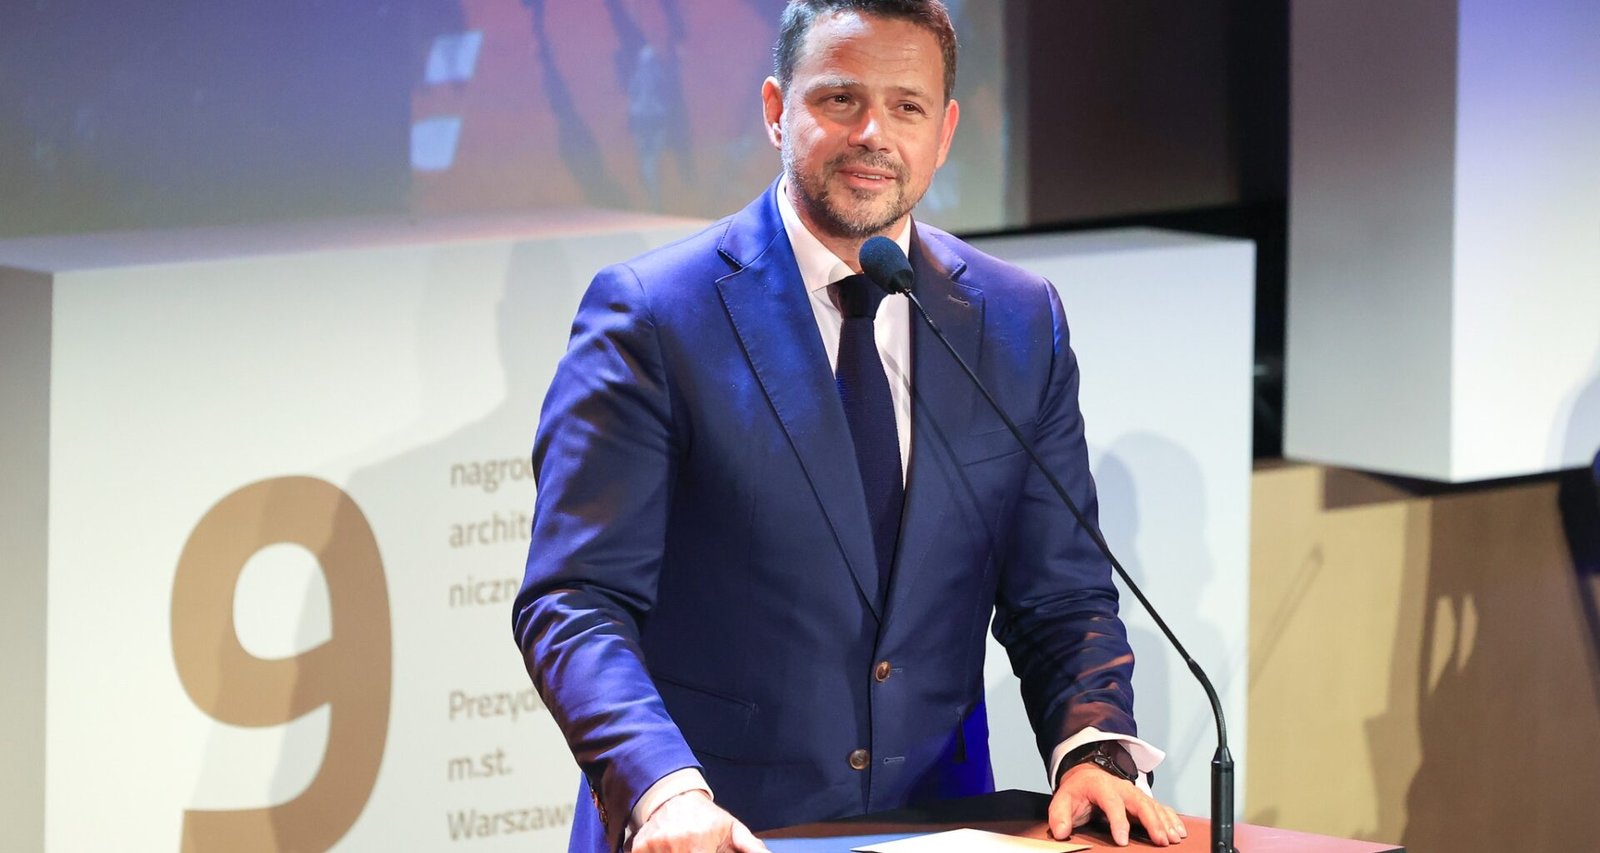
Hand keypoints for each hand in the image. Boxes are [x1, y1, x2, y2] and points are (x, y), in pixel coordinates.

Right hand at [631, 790, 769, 852]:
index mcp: (700, 843)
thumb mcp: (732, 829)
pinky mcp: (639, 847)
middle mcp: (676, 844)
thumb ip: (751, 847)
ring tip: (683, 845)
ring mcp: (656, 846)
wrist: (673, 794)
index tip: (706, 850)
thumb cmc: (705, 816)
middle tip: (696, 846)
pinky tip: (667, 847)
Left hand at [1048, 763, 1188, 846]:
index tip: (1122, 840)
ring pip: (1153, 805)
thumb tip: (1060, 832)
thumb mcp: (1063, 799)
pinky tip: (1178, 831)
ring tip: (1171, 839)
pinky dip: (1171, 819)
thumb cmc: (1078, 792)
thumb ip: (1059, 815)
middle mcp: (1122, 788)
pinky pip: (1161, 807)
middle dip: (1151, 821)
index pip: (1112, 803)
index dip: (1118, 822)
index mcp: (1102, 786)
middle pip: (1140, 802)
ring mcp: (1135, 793)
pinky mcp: (1143, 800)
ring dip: (1164, 822)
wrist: (1088, 775)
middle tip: (1159, 840)